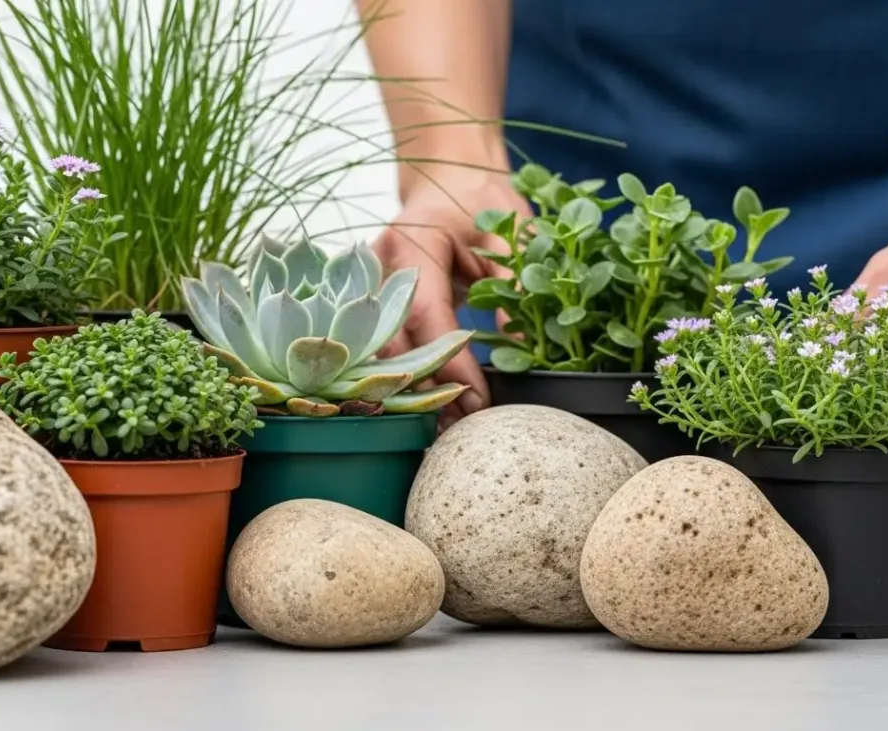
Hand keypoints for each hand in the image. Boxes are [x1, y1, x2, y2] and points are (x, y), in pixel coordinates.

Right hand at [372, 167, 533, 428]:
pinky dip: (401, 375)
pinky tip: (425, 404)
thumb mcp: (511, 235)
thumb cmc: (480, 196)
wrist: (448, 172)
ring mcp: (364, 283)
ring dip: (409, 390)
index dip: (450, 364)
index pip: (426, 317)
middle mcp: (376, 266)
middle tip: (459, 427)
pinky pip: (378, 344)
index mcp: (412, 244)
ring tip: (443, 426)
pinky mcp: (367, 299)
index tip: (478, 401)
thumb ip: (515, 288)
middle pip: (390, 343)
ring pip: (377, 351)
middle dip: (423, 390)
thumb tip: (523, 351)